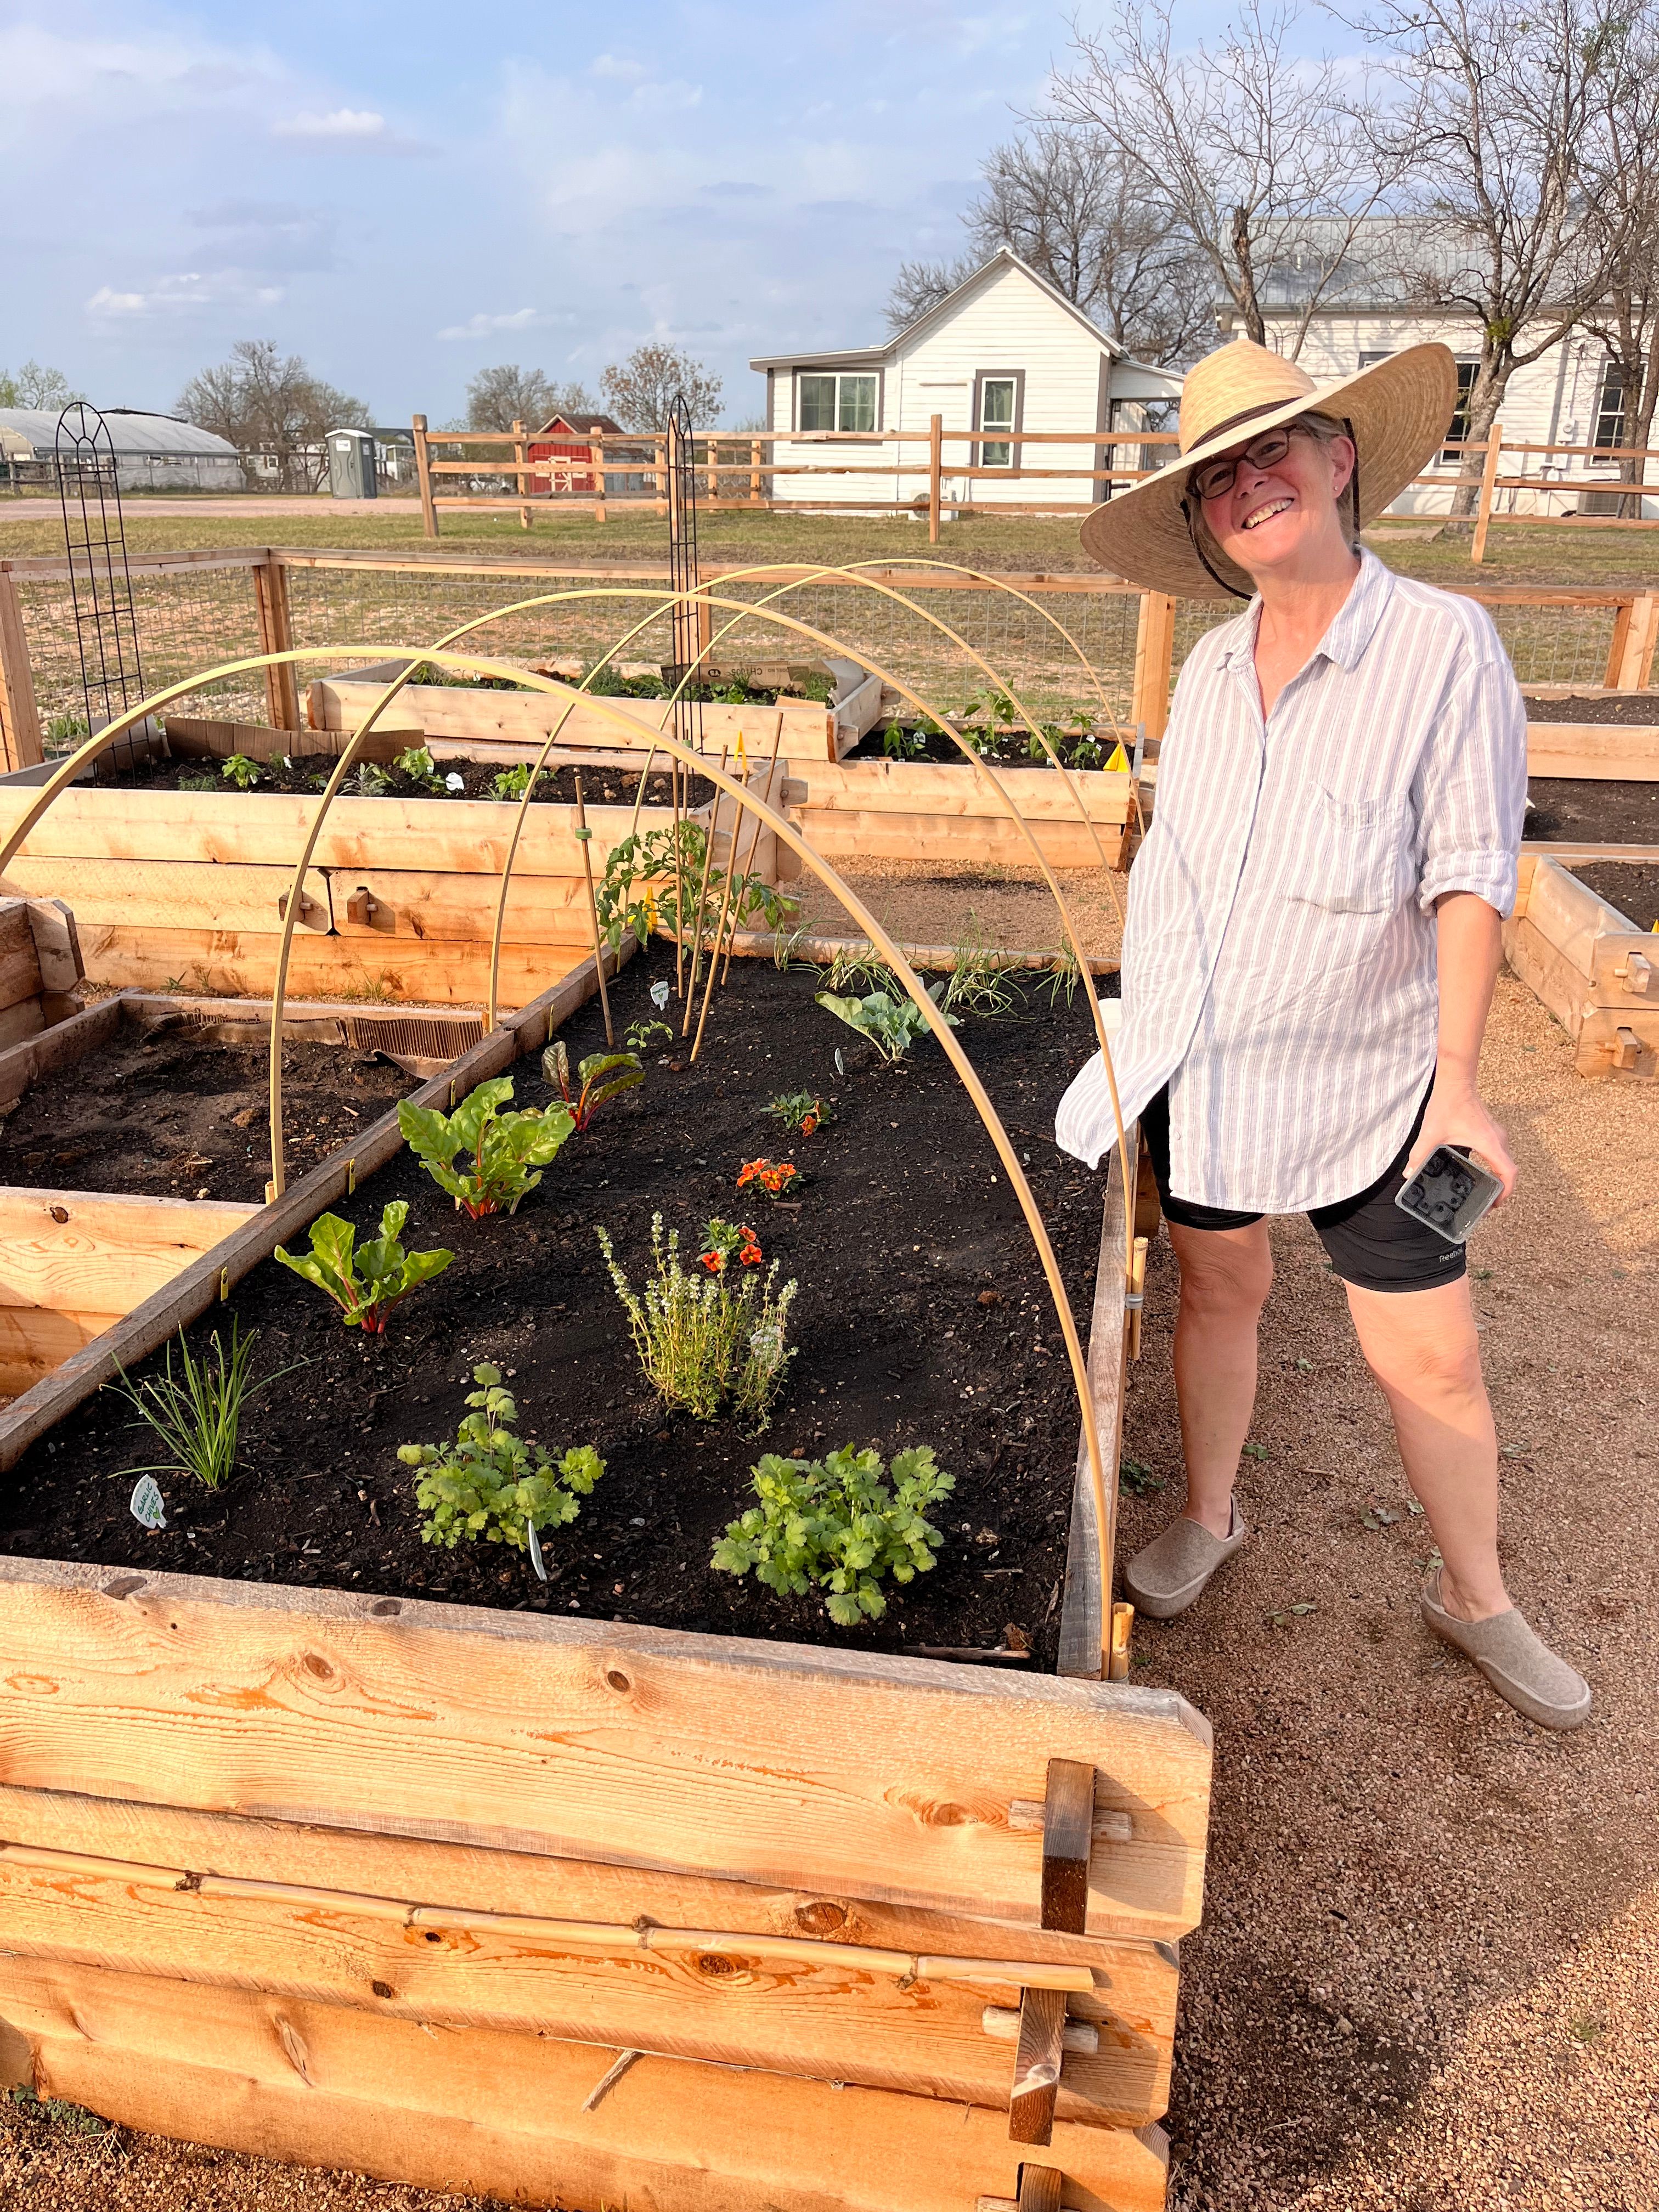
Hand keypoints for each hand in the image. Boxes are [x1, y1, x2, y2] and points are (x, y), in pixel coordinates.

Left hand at [1403, 1080, 1516, 1203]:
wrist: (1456, 1081)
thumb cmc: (1448, 1104)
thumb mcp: (1431, 1133)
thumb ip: (1419, 1155)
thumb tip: (1409, 1174)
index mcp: (1489, 1143)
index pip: (1508, 1173)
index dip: (1506, 1191)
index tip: (1496, 1203)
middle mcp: (1498, 1140)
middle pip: (1509, 1170)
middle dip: (1502, 1189)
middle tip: (1487, 1203)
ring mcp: (1497, 1134)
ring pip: (1505, 1161)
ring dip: (1499, 1177)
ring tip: (1485, 1191)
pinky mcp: (1491, 1130)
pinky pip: (1499, 1152)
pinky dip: (1495, 1165)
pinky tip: (1480, 1171)